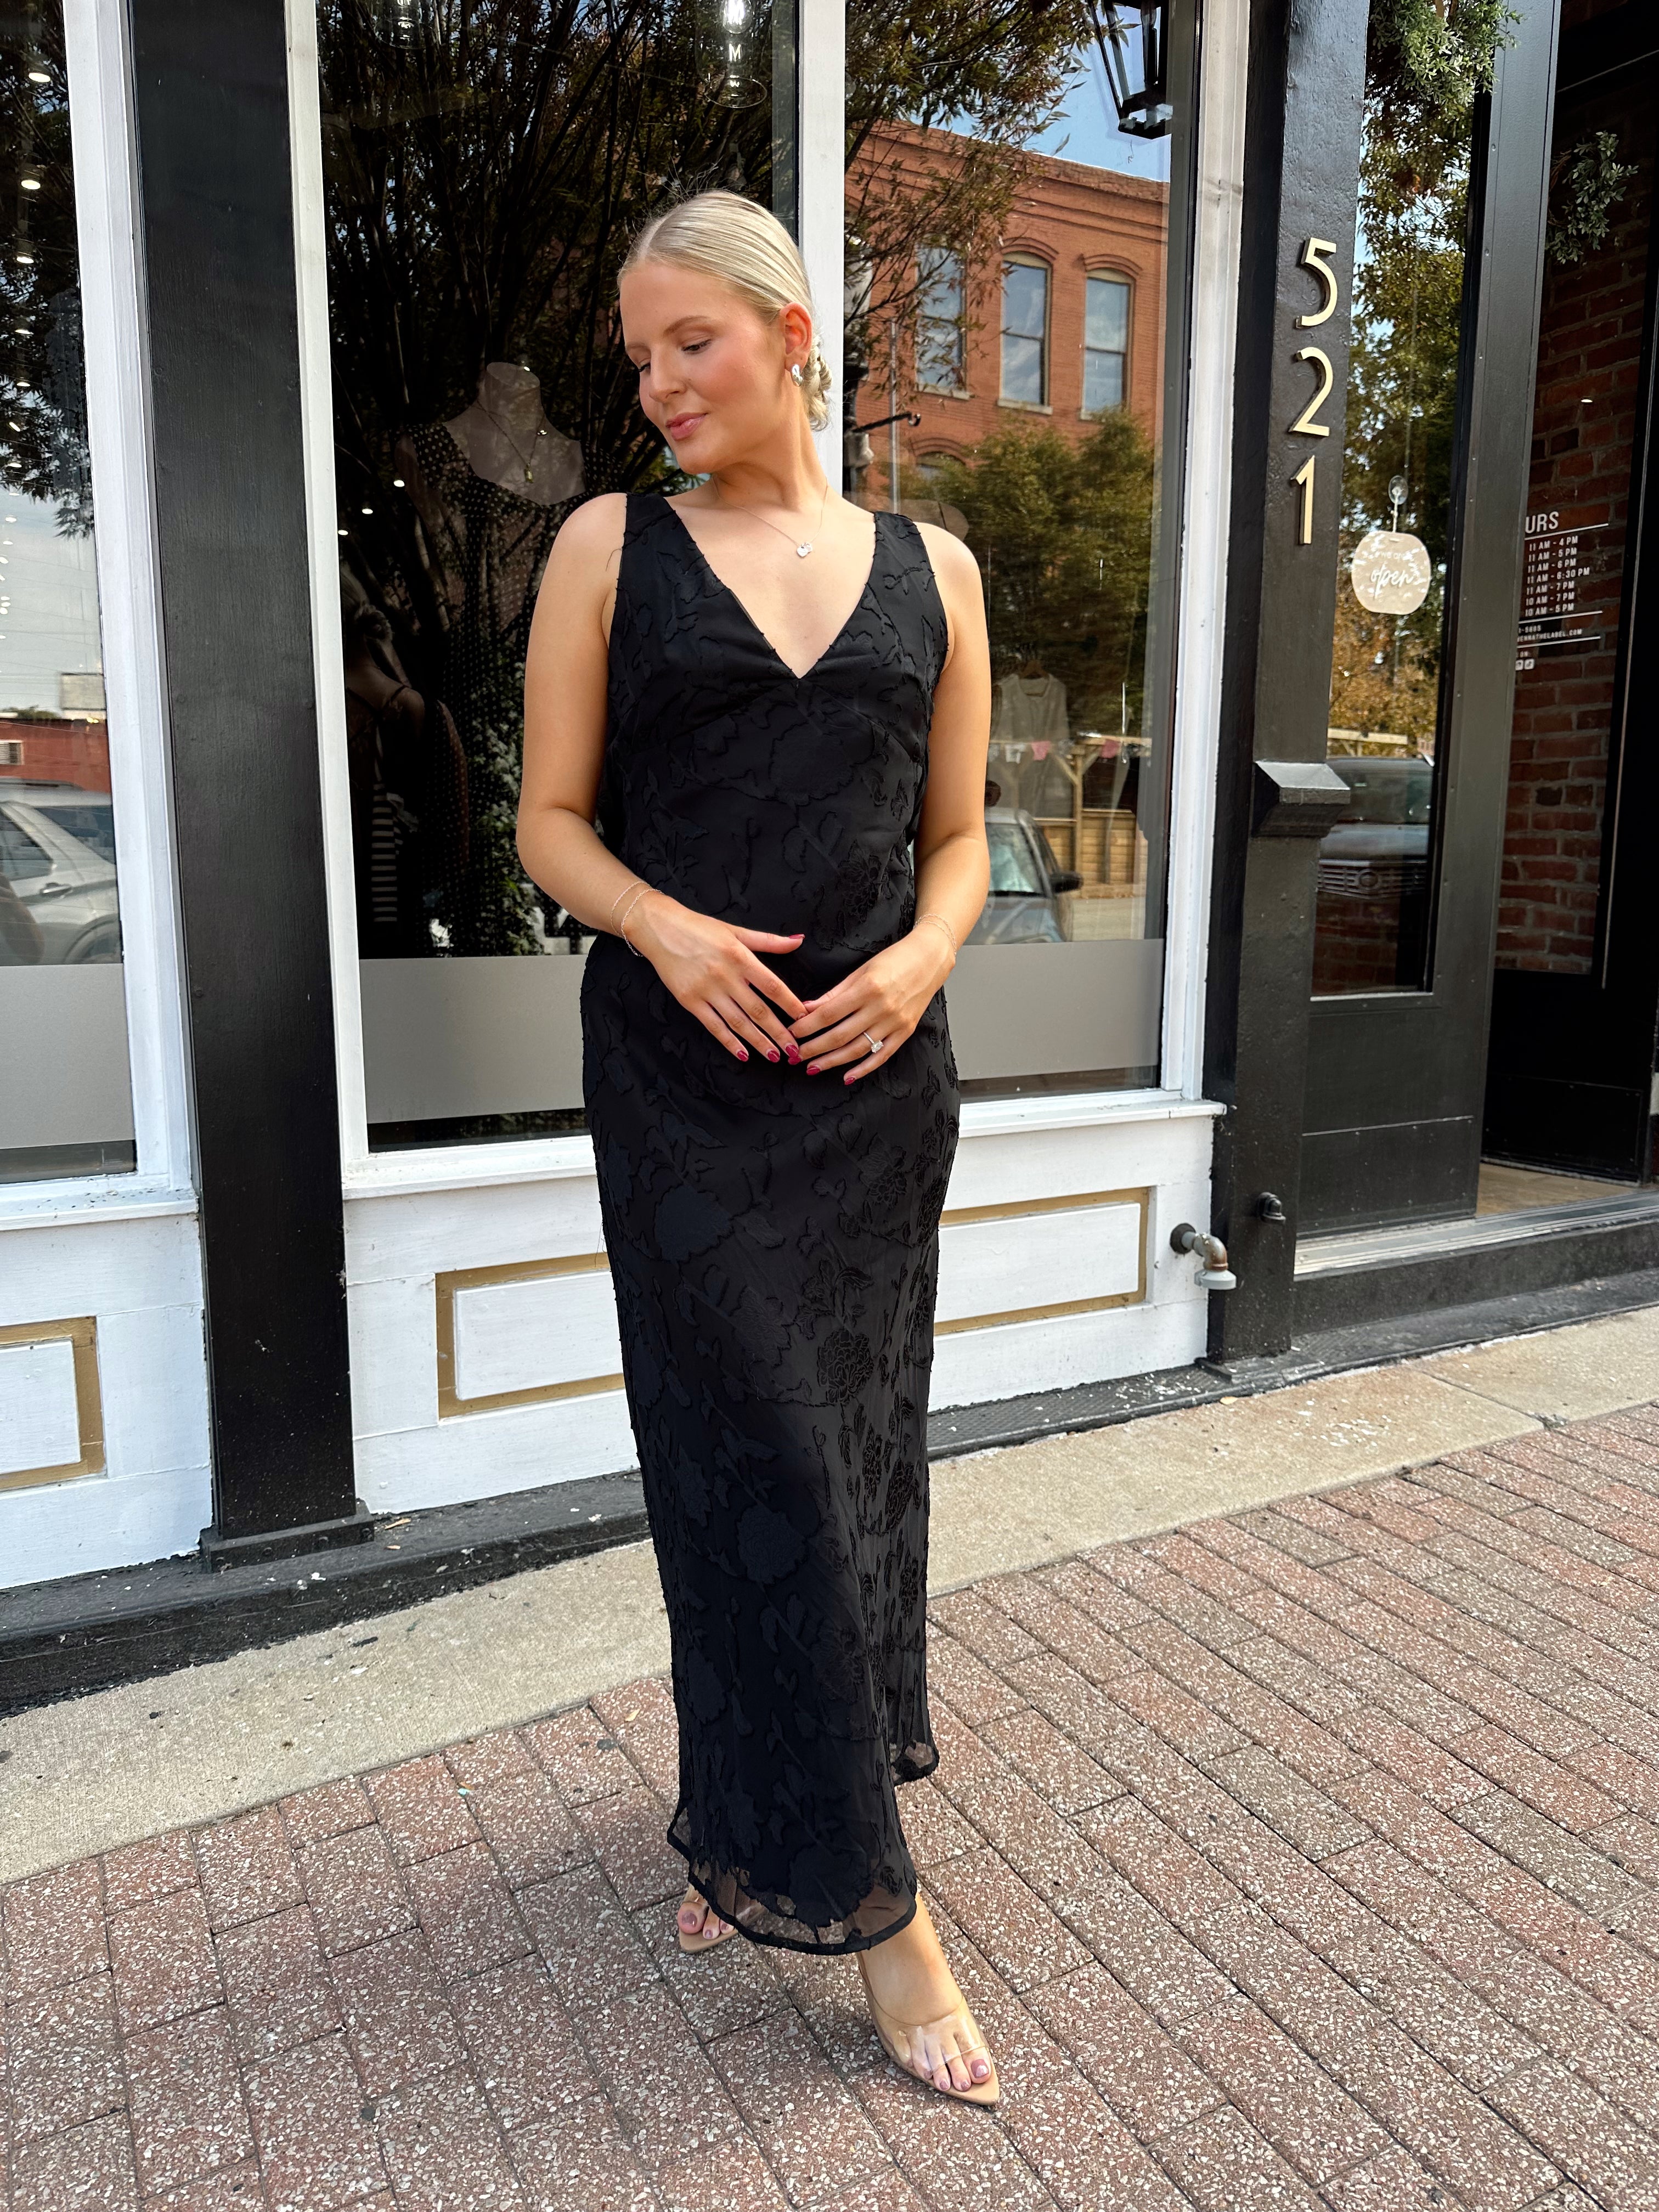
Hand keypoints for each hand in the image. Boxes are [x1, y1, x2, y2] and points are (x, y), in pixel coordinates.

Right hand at [629, 893, 807, 1063]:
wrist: (660, 928)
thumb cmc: (699, 928)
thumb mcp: (736, 930)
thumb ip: (769, 941)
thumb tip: (799, 939)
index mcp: (740, 956)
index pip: (772, 985)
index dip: (790, 1004)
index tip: (805, 1019)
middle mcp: (725, 976)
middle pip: (758, 1010)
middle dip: (779, 1033)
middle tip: (794, 1050)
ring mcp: (707, 991)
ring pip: (738, 1022)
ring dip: (758, 1042)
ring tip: (774, 1056)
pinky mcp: (690, 1001)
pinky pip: (714, 1026)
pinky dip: (729, 1042)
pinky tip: (743, 1054)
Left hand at [790, 927, 953, 1083]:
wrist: (929, 960)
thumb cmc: (893, 960)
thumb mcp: (860, 971)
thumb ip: (833, 993)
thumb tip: (806, 1008)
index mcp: (867, 988)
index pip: (829, 1013)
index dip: (807, 1026)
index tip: (792, 1033)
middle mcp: (881, 1008)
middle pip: (840, 1035)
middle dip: (814, 1048)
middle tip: (795, 1056)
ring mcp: (895, 1022)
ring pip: (858, 1049)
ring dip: (832, 1061)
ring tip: (812, 1068)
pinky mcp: (905, 1032)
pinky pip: (882, 1056)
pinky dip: (864, 1069)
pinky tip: (847, 1076)